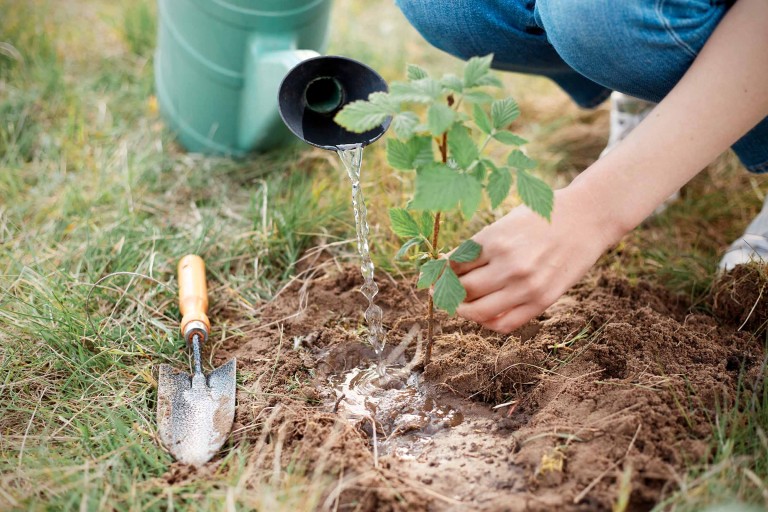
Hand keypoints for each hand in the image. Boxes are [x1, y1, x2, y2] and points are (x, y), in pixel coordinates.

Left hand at [453, 186, 621, 332]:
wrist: (586, 219)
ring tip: (460, 305)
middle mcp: (507, 264)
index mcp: (494, 239)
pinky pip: (504, 324)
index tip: (435, 276)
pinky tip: (484, 315)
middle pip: (462, 289)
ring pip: (477, 311)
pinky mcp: (541, 301)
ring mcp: (525, 286)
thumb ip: (478, 246)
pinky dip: (488, 323)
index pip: (452, 265)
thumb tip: (446, 266)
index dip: (439, 273)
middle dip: (447, 291)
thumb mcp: (505, 222)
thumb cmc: (541, 217)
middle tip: (443, 291)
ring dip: (463, 310)